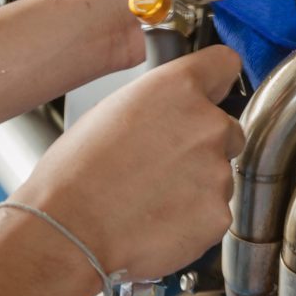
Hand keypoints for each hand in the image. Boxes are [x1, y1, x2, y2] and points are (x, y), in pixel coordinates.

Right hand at [11, 45, 244, 279]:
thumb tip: (176, 108)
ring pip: (219, 174)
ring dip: (198, 184)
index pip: (224, 63)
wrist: (68, 231)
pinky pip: (214, 211)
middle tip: (164, 165)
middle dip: (205, 145)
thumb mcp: (113, 110)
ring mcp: (217, 170)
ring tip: (151, 196)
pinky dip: (194, 218)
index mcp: (179, 88)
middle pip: (227, 129)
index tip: (214, 91)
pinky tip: (158, 219)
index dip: (217, 81)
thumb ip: (160, 102)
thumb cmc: (76, 173)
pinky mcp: (218, 212)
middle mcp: (208, 124)